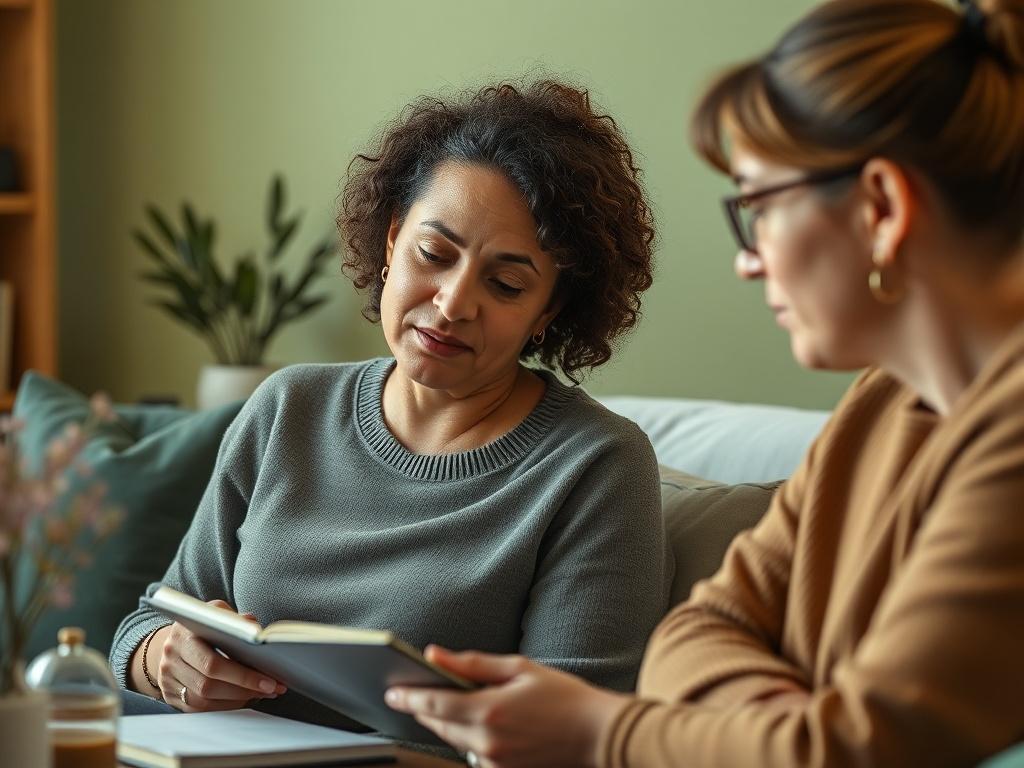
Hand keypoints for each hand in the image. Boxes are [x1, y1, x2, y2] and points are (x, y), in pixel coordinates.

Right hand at [152, 599, 286, 711]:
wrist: (172, 639)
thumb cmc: (202, 625)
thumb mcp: (216, 613)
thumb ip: (235, 620)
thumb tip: (256, 632)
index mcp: (183, 635)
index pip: (213, 663)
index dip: (243, 675)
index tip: (269, 680)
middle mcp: (171, 659)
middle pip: (209, 685)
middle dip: (245, 689)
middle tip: (273, 689)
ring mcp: (167, 679)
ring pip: (204, 701)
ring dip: (238, 700)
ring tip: (263, 693)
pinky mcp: (170, 695)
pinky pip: (199, 709)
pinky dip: (225, 706)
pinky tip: (244, 698)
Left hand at [385, 646, 629, 767]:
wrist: (598, 735)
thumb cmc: (564, 696)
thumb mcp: (519, 668)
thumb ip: (472, 663)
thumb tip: (434, 655)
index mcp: (489, 711)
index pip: (434, 704)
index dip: (409, 697)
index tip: (392, 691)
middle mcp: (486, 742)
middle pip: (439, 724)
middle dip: (424, 709)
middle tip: (410, 693)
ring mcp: (494, 762)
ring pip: (454, 741)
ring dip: (446, 723)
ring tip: (442, 705)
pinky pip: (473, 755)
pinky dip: (468, 739)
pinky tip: (477, 724)